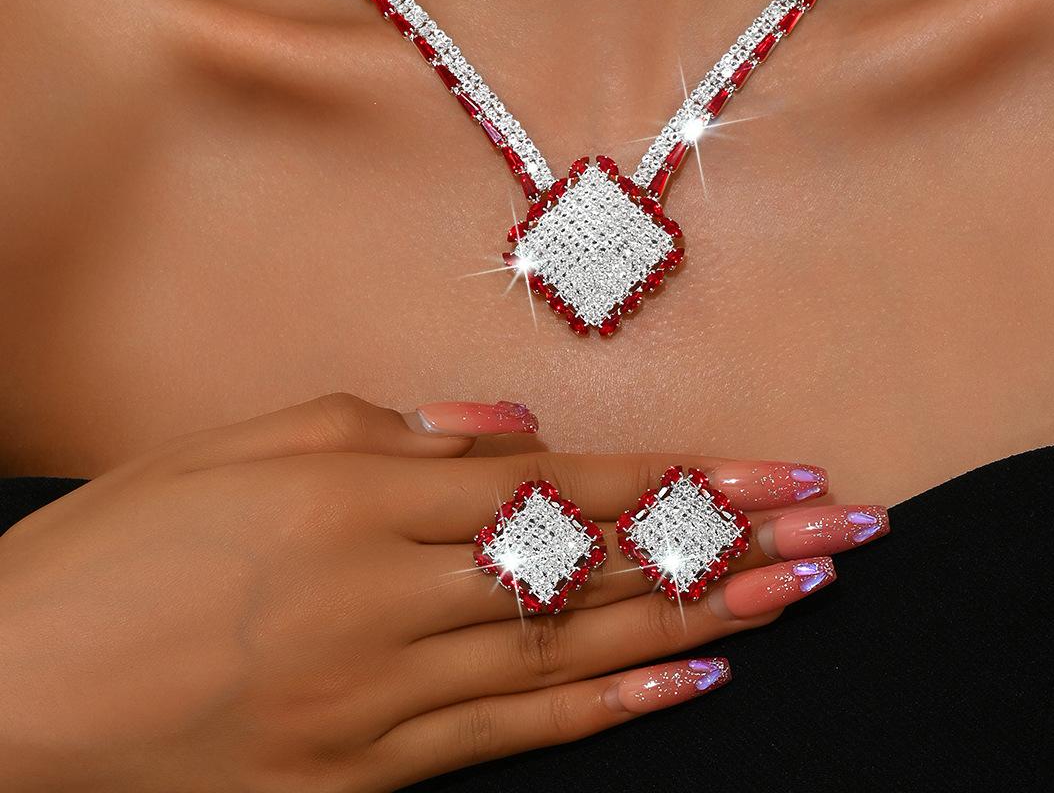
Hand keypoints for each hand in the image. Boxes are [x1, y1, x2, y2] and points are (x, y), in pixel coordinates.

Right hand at [0, 394, 886, 790]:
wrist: (0, 698)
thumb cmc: (119, 549)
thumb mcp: (243, 446)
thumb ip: (388, 432)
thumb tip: (508, 429)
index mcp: (358, 493)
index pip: (559, 484)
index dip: (676, 478)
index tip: (769, 469)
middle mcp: (386, 593)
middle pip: (594, 565)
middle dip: (727, 544)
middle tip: (835, 530)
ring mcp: (379, 696)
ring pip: (573, 651)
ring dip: (698, 620)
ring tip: (797, 597)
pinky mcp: (359, 778)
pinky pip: (508, 736)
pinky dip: (607, 708)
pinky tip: (687, 684)